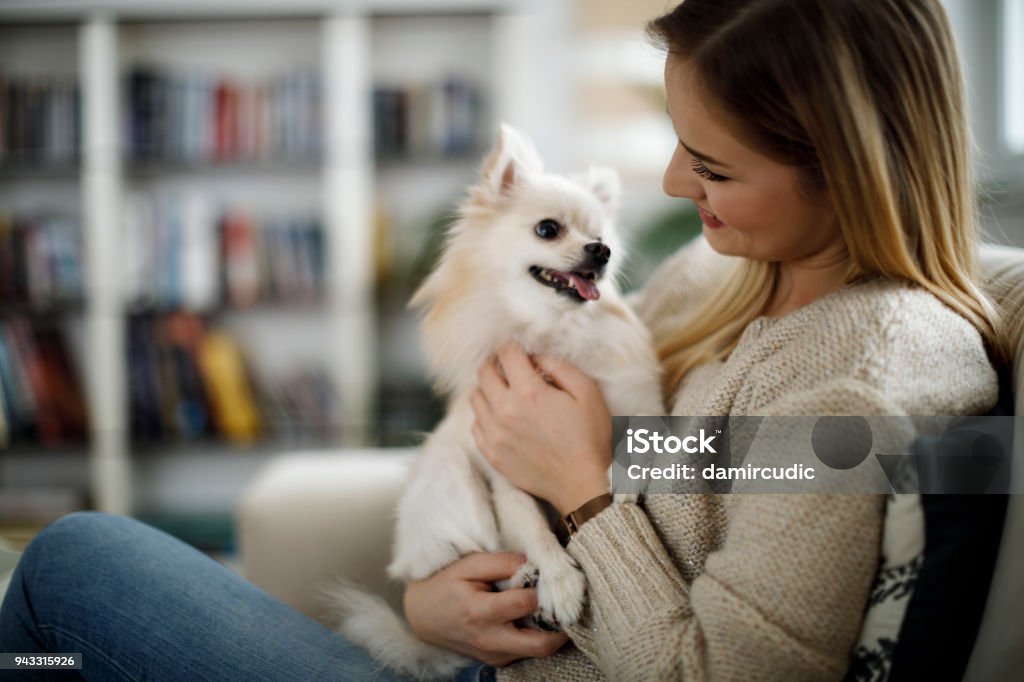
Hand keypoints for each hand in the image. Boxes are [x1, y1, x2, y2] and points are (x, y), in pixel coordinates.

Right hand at [403, 552, 568, 666]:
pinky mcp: (497, 661)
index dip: (540, 587)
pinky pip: (527, 652)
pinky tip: (532, 617)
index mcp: (480, 613)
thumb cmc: (446, 585)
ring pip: (539, 651)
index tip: (543, 575)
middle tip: (564, 602)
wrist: (421, 616)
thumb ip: (502, 562)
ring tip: (548, 607)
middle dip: (561, 625)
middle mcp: (490, 640)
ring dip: (551, 631)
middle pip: (542, 644)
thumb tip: (533, 563)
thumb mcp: (469, 564)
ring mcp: (495, 655)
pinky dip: (536, 635)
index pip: (526, 603)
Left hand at [471, 341, 611, 514]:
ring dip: (487, 388)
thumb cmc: (589, 438)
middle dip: (495, 363)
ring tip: (503, 391)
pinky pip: (476, 425)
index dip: (512, 346)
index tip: (518, 349)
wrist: (582, 484)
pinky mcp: (492, 454)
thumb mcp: (587, 392)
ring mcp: (495, 434)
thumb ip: (559, 367)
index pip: (506, 354)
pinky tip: (501, 417)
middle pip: (484, 373)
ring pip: (475, 398)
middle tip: (507, 366)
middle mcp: (505, 411)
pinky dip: (484, 415)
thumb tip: (536, 356)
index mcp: (529, 392)